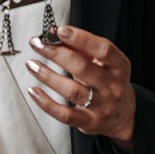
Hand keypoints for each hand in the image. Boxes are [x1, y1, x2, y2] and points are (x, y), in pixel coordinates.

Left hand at [25, 25, 135, 146]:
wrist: (123, 115)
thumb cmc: (108, 82)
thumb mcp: (102, 63)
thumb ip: (81, 47)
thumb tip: (53, 34)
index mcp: (119, 67)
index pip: (104, 50)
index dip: (81, 38)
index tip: (60, 31)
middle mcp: (113, 87)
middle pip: (83, 68)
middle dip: (56, 54)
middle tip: (38, 44)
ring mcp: (101, 106)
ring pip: (72, 91)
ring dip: (48, 76)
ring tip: (32, 65)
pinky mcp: (89, 122)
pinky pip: (64, 114)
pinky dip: (46, 102)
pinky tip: (34, 90)